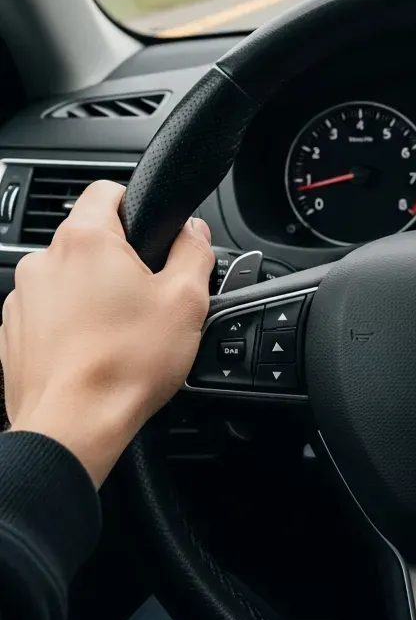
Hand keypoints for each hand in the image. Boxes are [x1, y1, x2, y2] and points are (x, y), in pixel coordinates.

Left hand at [1, 181, 212, 485]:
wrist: (73, 429)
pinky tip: (98, 350)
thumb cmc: (126, 365)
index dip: (137, 204)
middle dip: (121, 258)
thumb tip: (192, 231)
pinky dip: (72, 323)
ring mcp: (21, 300)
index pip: (107, 190)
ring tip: (124, 329)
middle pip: (89, 238)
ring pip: (69, 277)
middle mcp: (44, 262)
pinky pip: (50, 312)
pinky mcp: (12, 335)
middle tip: (151, 293)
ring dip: (94, 292)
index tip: (154, 232)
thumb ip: (194, 251)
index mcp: (85, 241)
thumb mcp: (187, 299)